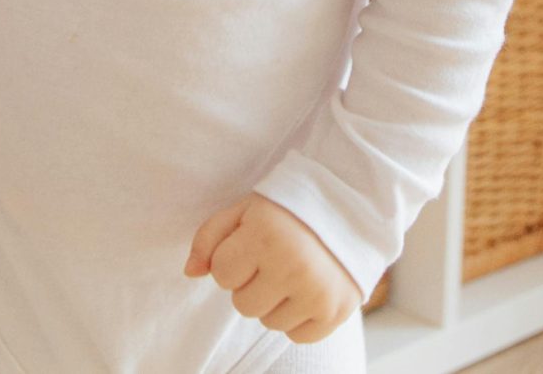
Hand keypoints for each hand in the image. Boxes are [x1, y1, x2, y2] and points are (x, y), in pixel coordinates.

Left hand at [183, 192, 359, 344]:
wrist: (353, 207)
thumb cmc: (290, 208)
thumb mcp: (245, 209)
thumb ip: (210, 238)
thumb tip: (190, 272)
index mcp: (266, 235)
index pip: (221, 274)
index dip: (232, 260)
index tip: (251, 245)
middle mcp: (293, 266)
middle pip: (243, 305)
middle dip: (252, 284)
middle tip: (274, 259)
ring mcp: (317, 292)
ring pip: (269, 322)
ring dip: (275, 302)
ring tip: (293, 271)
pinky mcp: (337, 312)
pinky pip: (298, 336)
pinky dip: (299, 318)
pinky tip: (309, 289)